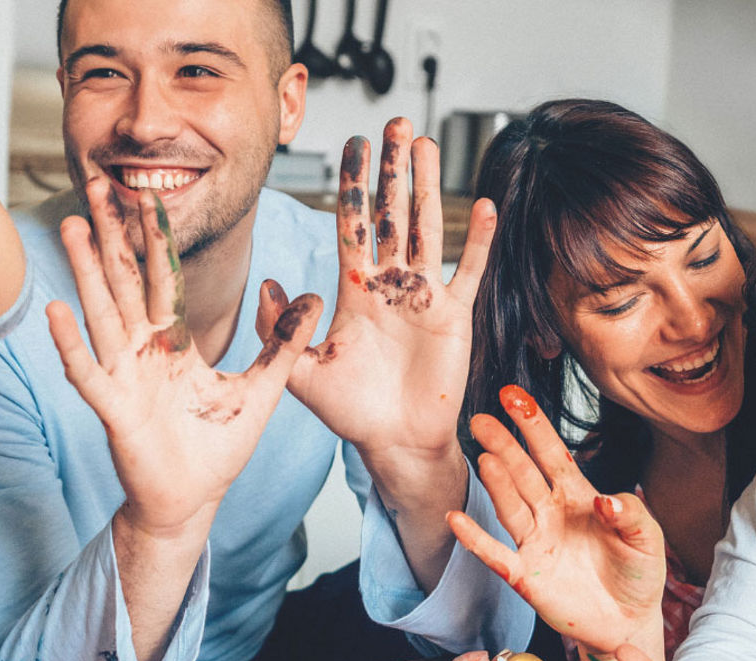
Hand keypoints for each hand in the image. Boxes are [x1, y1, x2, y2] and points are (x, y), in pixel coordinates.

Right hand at [47, 177, 321, 534]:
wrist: (193, 500)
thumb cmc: (217, 448)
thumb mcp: (261, 390)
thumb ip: (285, 346)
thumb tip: (313, 299)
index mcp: (175, 344)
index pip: (163, 279)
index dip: (155, 238)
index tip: (146, 194)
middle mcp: (143, 351)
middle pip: (124, 281)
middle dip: (112, 234)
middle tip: (96, 183)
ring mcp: (124, 376)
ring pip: (102, 313)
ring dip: (86, 271)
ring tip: (75, 225)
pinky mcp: (113, 409)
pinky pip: (87, 371)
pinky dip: (70, 343)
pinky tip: (56, 310)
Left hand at [256, 116, 494, 464]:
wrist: (395, 441)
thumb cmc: (350, 412)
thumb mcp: (301, 371)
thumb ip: (281, 328)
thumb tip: (271, 282)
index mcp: (355, 291)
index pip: (353, 225)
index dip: (354, 186)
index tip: (353, 145)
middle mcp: (390, 285)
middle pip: (393, 215)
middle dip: (393, 170)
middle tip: (396, 125)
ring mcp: (424, 297)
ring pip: (428, 230)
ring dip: (429, 188)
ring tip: (428, 146)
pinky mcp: (455, 316)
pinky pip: (469, 271)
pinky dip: (478, 241)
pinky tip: (484, 207)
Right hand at [446, 385, 666, 654]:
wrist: (630, 622)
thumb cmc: (638, 573)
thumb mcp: (648, 538)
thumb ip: (631, 514)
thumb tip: (605, 501)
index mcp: (579, 497)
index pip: (552, 454)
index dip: (533, 426)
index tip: (513, 396)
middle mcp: (551, 514)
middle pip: (523, 474)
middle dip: (504, 446)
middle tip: (481, 420)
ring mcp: (536, 544)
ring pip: (511, 507)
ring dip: (498, 484)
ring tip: (485, 458)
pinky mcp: (526, 577)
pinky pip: (496, 554)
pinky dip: (475, 539)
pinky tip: (456, 519)